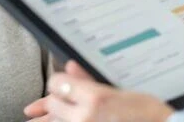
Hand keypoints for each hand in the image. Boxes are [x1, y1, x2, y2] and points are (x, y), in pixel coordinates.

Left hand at [24, 61, 173, 121]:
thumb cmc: (146, 113)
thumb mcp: (119, 90)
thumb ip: (89, 80)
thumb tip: (70, 68)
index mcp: (94, 98)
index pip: (58, 84)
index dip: (58, 81)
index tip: (60, 83)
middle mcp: (84, 118)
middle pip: (53, 104)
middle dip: (52, 101)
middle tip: (45, 103)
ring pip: (57, 120)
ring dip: (51, 117)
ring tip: (36, 115)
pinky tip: (56, 121)